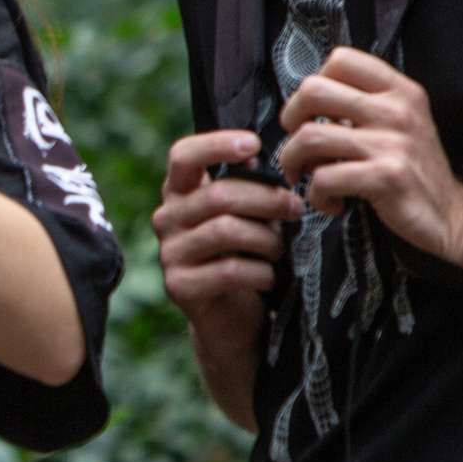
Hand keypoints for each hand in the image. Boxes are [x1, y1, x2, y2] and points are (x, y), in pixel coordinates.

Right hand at [153, 129, 297, 327]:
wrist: (231, 317)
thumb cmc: (243, 254)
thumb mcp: (245, 214)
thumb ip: (247, 186)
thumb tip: (260, 157)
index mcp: (179, 192)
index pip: (183, 156)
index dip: (216, 145)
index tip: (253, 145)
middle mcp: (166, 219)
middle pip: (218, 195)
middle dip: (266, 199)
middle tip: (296, 207)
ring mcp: (170, 253)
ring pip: (225, 231)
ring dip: (266, 238)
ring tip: (280, 247)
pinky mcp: (180, 287)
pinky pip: (229, 270)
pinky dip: (260, 271)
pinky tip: (268, 276)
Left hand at [275, 47, 462, 259]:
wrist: (452, 214)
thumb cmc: (415, 169)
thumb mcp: (402, 121)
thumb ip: (365, 102)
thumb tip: (310, 98)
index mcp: (399, 90)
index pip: (340, 59)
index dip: (312, 85)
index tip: (311, 112)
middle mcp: (396, 110)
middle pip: (312, 91)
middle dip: (289, 120)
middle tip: (298, 145)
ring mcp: (392, 142)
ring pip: (308, 137)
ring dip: (293, 162)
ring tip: (307, 177)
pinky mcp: (386, 177)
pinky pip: (323, 178)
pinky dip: (316, 195)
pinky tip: (331, 201)